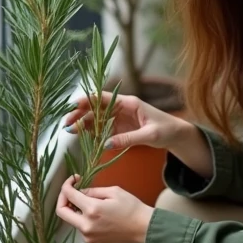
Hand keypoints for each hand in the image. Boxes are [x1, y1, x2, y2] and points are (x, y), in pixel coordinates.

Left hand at [55, 176, 153, 242]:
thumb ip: (93, 191)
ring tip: (90, 202)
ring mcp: (87, 235)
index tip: (74, 179)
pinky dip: (83, 218)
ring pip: (71, 219)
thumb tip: (80, 191)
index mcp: (92, 210)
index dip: (68, 184)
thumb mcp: (113, 191)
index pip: (68, 194)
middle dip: (63, 198)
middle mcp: (86, 225)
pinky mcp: (91, 242)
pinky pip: (80, 227)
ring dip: (75, 208)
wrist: (143, 229)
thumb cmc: (132, 208)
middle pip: (61, 211)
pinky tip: (96, 214)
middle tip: (72, 191)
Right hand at [61, 91, 185, 150]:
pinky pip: (102, 129)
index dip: (87, 100)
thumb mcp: (150, 135)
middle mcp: (121, 107)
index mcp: (128, 102)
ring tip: (69, 131)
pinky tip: (80, 136)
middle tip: (66, 124)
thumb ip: (128, 139)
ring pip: (96, 118)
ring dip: (82, 123)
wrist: (176, 135)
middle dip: (79, 114)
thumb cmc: (166, 130)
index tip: (73, 105)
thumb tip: (105, 144)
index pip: (103, 98)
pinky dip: (91, 132)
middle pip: (95, 108)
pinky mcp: (119, 128)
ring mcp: (119, 118)